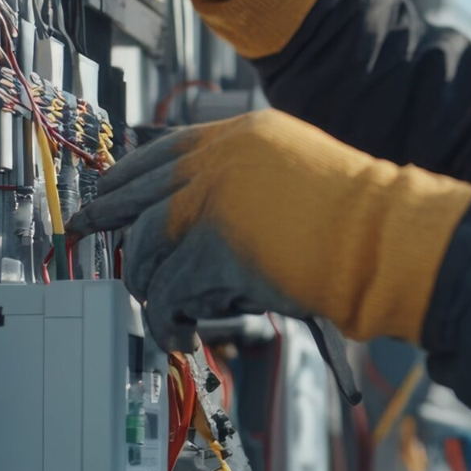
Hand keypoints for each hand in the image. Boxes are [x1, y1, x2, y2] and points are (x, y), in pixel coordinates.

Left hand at [69, 110, 470, 349]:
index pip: (162, 149)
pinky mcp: (214, 248)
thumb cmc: (358, 219)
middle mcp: (218, 160)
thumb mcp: (297, 174)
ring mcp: (212, 201)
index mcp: (240, 136)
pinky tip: (180, 334)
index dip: (126, 176)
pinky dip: (166, 318)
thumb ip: (247, 183)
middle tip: (83, 235)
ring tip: (162, 310)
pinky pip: (167, 289)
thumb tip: (200, 217)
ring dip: (145, 283)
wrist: (387, 238)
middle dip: (104, 218)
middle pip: (137, 190)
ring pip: (143, 245)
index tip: (105, 194)